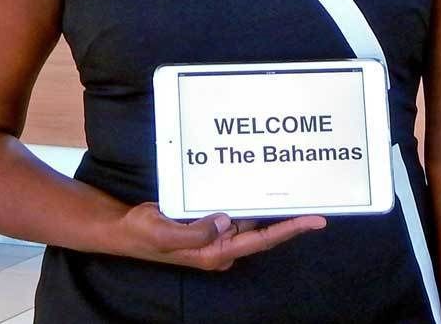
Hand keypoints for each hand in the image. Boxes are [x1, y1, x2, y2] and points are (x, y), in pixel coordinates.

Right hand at [117, 203, 325, 270]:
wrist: (125, 229)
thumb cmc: (143, 233)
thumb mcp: (165, 233)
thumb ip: (196, 231)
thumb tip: (226, 221)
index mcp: (215, 254)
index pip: (261, 241)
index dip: (290, 230)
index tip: (315, 220)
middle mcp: (222, 247)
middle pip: (264, 232)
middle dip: (289, 218)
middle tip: (316, 200)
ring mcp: (217, 236)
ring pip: (252, 222)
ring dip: (272, 208)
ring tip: (297, 190)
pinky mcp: (211, 224)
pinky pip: (237, 213)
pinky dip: (251, 201)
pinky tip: (263, 187)